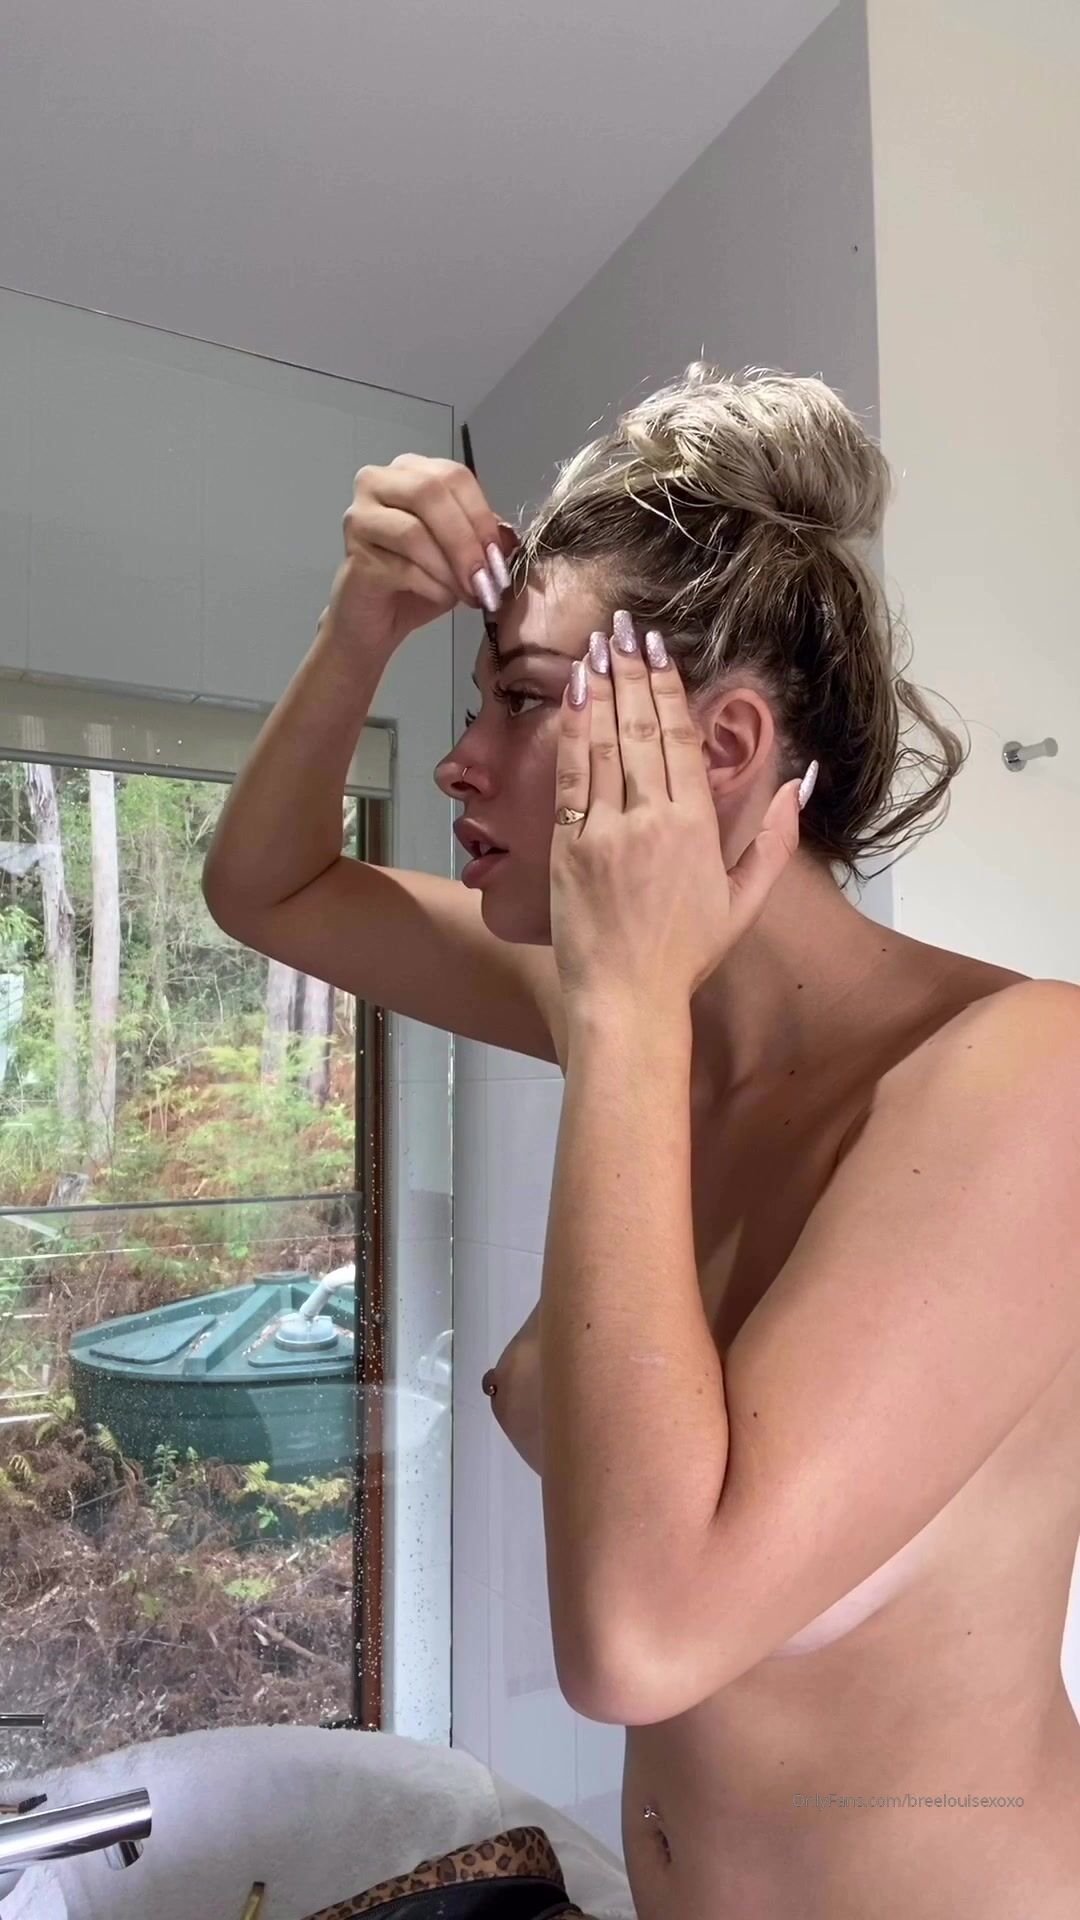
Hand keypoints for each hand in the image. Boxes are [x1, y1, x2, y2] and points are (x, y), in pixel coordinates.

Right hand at [327, 454, 516, 651]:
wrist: (378, 620)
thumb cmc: (419, 581)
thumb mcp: (461, 553)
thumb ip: (481, 535)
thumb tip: (508, 539)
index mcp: (411, 471)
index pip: (454, 476)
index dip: (482, 515)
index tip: (500, 555)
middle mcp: (379, 483)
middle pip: (430, 493)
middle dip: (466, 539)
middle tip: (487, 576)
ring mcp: (361, 516)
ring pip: (414, 532)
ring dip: (450, 568)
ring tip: (470, 594)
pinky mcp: (355, 555)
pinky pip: (402, 567)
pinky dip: (432, 586)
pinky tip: (444, 598)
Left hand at [549, 612, 814, 1008]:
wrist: (627, 998)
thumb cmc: (687, 954)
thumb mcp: (745, 901)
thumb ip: (773, 840)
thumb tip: (795, 784)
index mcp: (697, 827)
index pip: (681, 739)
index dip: (667, 690)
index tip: (659, 652)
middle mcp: (652, 818)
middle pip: (640, 729)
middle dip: (632, 674)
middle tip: (624, 630)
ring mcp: (605, 829)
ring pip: (603, 743)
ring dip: (601, 690)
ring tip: (597, 647)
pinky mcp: (568, 845)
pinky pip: (570, 777)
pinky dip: (571, 733)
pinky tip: (572, 698)